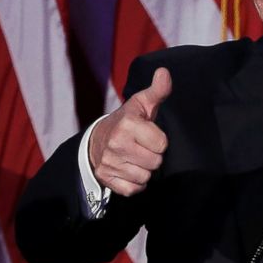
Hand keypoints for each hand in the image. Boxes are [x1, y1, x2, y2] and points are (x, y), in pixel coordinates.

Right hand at [89, 68, 170, 195]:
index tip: (149, 134)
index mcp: (127, 124)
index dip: (159, 141)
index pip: (162, 144)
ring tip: (136, 158)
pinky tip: (129, 170)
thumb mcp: (142, 103)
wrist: (97, 139)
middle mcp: (116, 143)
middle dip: (153, 156)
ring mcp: (109, 162)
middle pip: (155, 163)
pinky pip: (133, 189)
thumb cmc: (128, 121)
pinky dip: (134, 183)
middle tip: (143, 147)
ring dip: (144, 170)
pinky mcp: (106, 177)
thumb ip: (158, 91)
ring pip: (145, 177)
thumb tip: (164, 72)